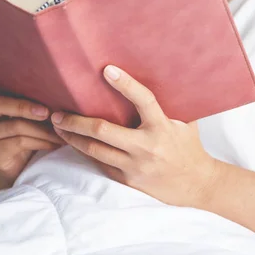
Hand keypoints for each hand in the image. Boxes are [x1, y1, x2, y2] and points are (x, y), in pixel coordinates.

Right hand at [0, 56, 64, 183]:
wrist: (22, 167)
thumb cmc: (28, 130)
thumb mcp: (27, 111)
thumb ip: (30, 95)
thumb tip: (59, 82)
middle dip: (23, 106)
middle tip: (46, 112)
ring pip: (14, 126)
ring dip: (42, 129)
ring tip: (61, 131)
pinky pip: (20, 143)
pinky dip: (42, 141)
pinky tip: (55, 143)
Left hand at [51, 65, 218, 207]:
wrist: (197, 185)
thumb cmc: (190, 147)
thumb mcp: (186, 122)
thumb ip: (172, 102)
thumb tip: (159, 74)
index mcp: (162, 127)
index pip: (143, 100)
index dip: (125, 84)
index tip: (107, 70)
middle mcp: (146, 147)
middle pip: (102, 131)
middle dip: (75, 121)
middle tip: (57, 112)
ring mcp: (135, 166)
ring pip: (94, 150)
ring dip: (72, 138)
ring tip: (57, 126)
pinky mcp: (128, 180)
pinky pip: (101, 164)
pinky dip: (85, 152)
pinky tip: (73, 143)